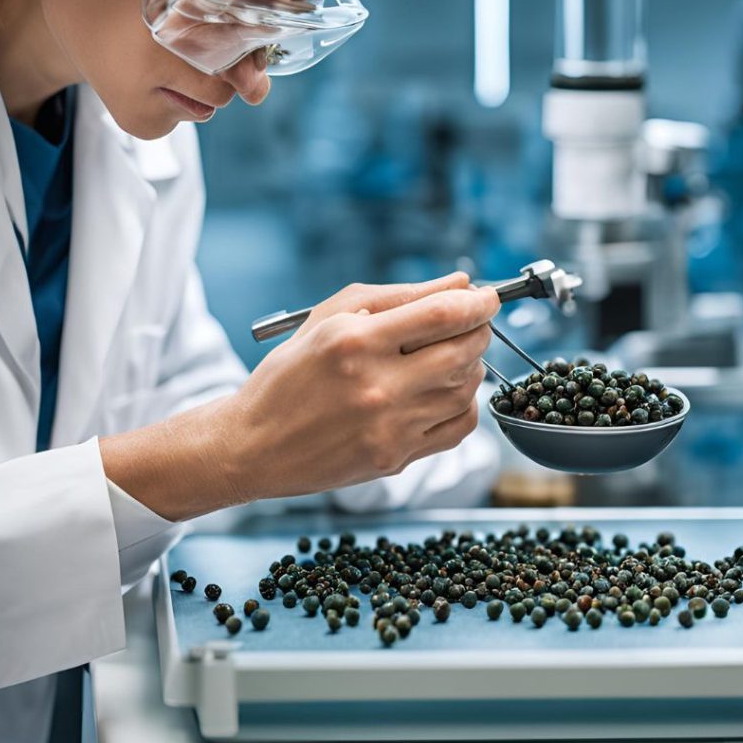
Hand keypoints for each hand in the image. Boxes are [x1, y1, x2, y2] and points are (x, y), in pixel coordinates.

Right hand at [220, 272, 498, 501]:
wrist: (254, 445)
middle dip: (479, 329)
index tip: (488, 297)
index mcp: (355, 342)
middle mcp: (376, 385)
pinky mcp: (396, 458)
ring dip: (471, 365)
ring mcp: (389, 427)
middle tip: (473, 323)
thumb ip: (398, 296)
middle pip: (464, 350)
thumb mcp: (330, 317)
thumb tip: (459, 284)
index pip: (442, 314)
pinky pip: (459, 427)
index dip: (478, 302)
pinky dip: (464, 404)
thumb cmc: (290, 373)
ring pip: (466, 388)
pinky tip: (444, 391)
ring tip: (450, 355)